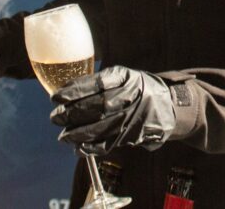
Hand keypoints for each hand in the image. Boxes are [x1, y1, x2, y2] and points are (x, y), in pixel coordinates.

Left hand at [50, 66, 175, 154]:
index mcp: (126, 78)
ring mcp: (133, 117)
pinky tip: (78, 148)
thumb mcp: (123, 77)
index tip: (56, 97)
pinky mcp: (133, 135)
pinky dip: (92, 148)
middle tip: (55, 117)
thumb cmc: (137, 89)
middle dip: (72, 113)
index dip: (75, 91)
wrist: (169, 106)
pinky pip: (109, 144)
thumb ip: (99, 83)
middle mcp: (131, 96)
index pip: (97, 83)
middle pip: (98, 106)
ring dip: (78, 134)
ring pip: (102, 127)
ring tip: (63, 136)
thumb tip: (66, 93)